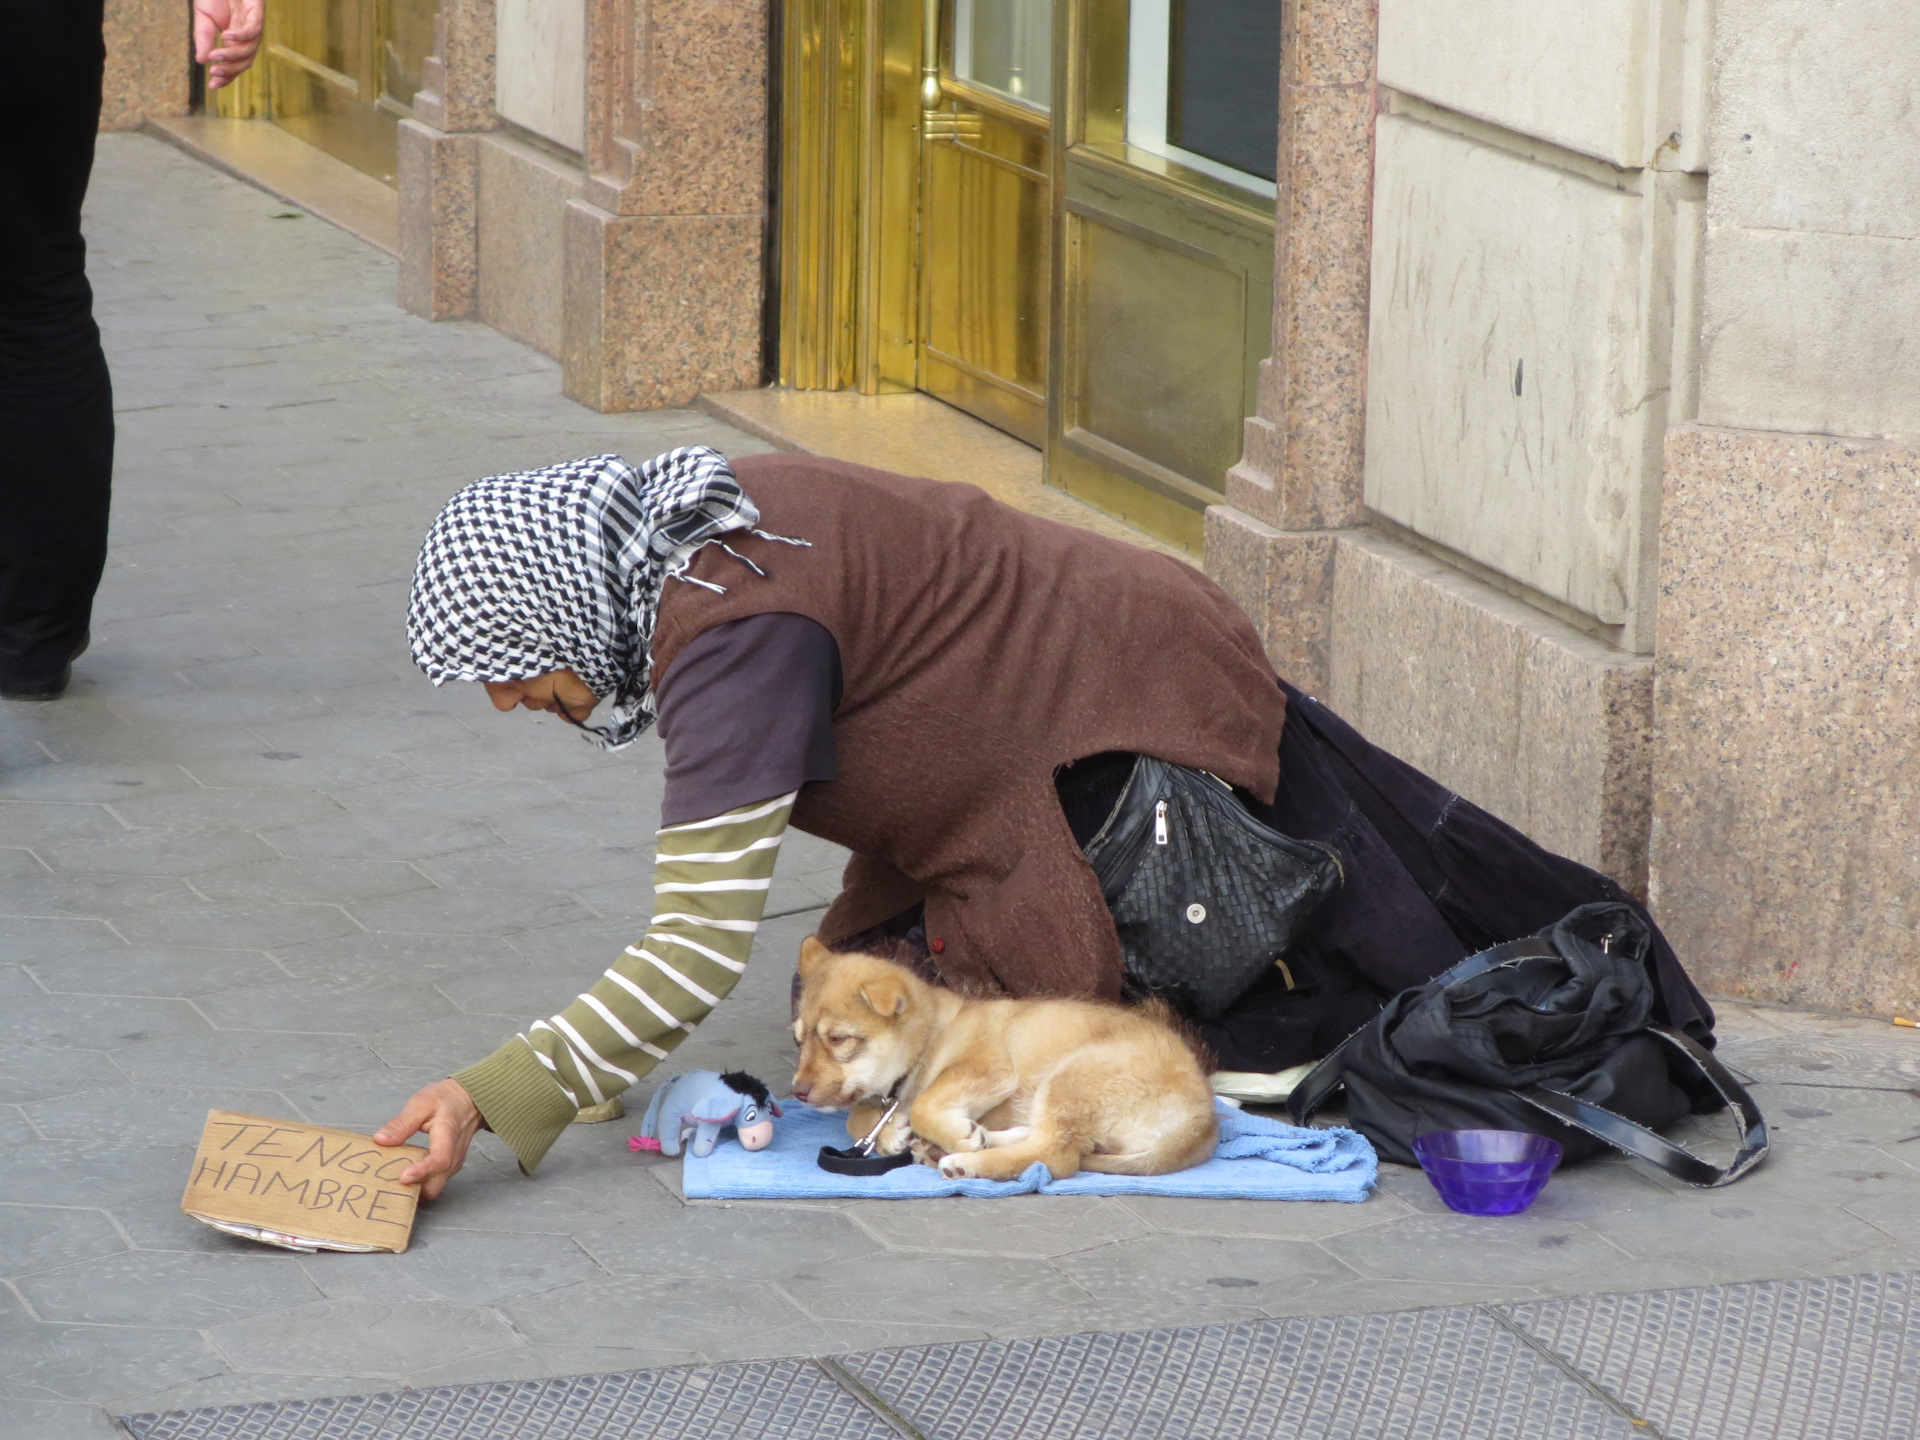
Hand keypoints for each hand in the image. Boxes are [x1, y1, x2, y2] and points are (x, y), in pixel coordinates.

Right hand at [193, 0, 264, 89]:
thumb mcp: (203, 17)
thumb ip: (204, 38)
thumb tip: (201, 61)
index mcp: (235, 38)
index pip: (235, 63)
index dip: (226, 76)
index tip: (212, 86)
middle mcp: (247, 34)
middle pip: (245, 60)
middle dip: (231, 70)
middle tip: (215, 73)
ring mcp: (254, 22)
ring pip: (250, 48)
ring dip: (233, 54)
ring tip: (217, 55)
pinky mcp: (257, 10)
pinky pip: (253, 28)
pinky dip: (241, 35)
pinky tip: (227, 37)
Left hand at [375, 1079, 482, 1199]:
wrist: (469, 1100)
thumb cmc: (445, 1100)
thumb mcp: (421, 1103)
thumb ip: (401, 1123)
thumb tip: (380, 1140)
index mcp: (448, 1133)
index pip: (440, 1158)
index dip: (422, 1171)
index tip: (403, 1178)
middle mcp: (455, 1154)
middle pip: (437, 1184)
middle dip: (414, 1190)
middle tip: (389, 1185)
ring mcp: (454, 1163)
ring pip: (435, 1187)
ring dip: (416, 1190)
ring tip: (392, 1183)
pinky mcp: (450, 1167)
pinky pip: (435, 1183)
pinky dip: (420, 1184)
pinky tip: (405, 1177)